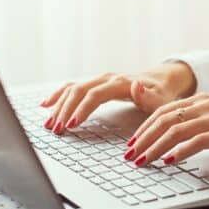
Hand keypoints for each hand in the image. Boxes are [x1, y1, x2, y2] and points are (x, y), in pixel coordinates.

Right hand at [40, 62, 195, 133]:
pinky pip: (73, 87)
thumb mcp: (162, 99)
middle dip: (65, 110)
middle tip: (56, 129)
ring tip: (49, 124)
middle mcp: (107, 78)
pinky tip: (46, 105)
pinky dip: (59, 95)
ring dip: (59, 105)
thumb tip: (136, 87)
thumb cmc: (162, 93)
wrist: (162, 80)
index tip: (72, 125)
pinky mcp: (96, 84)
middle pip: (80, 91)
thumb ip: (150, 97)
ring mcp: (100, 80)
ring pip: (73, 89)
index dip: (82, 109)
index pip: (96, 94)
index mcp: (121, 82)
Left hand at [123, 92, 208, 165]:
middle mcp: (207, 104)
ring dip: (156, 147)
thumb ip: (194, 126)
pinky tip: (170, 161)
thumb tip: (166, 142)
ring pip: (178, 129)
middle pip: (165, 119)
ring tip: (144, 161)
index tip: (131, 145)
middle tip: (131, 156)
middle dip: (144, 139)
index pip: (163, 112)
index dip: (143, 129)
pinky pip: (199, 140)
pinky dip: (181, 151)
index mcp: (201, 100)